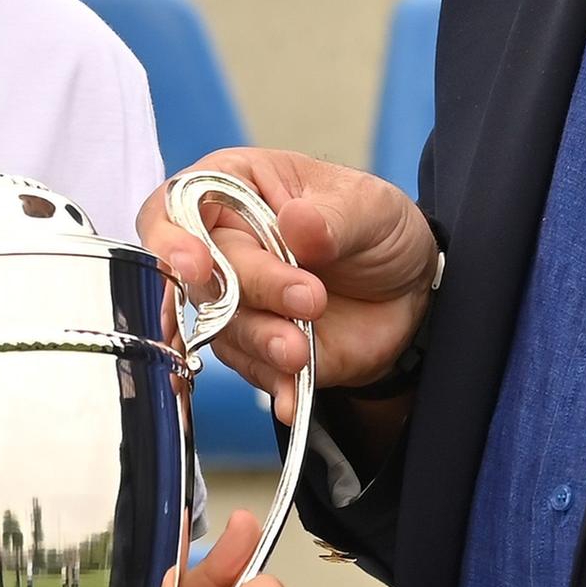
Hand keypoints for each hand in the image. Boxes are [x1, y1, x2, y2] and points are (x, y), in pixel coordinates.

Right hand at [140, 149, 440, 410]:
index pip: (177, 208)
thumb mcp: (372, 208)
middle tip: (310, 297)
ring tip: (302, 349)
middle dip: (253, 290)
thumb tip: (296, 222)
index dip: (173, 238)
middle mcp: (224, 247)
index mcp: (237, 189)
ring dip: (262, 341)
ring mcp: (238, 303)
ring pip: (221, 328)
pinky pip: (253, 372)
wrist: (411, 292)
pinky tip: (293, 397)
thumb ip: (333, 218)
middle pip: (202, 276)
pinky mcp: (258, 349)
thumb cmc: (378, 229)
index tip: (198, 264)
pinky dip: (274, 385)